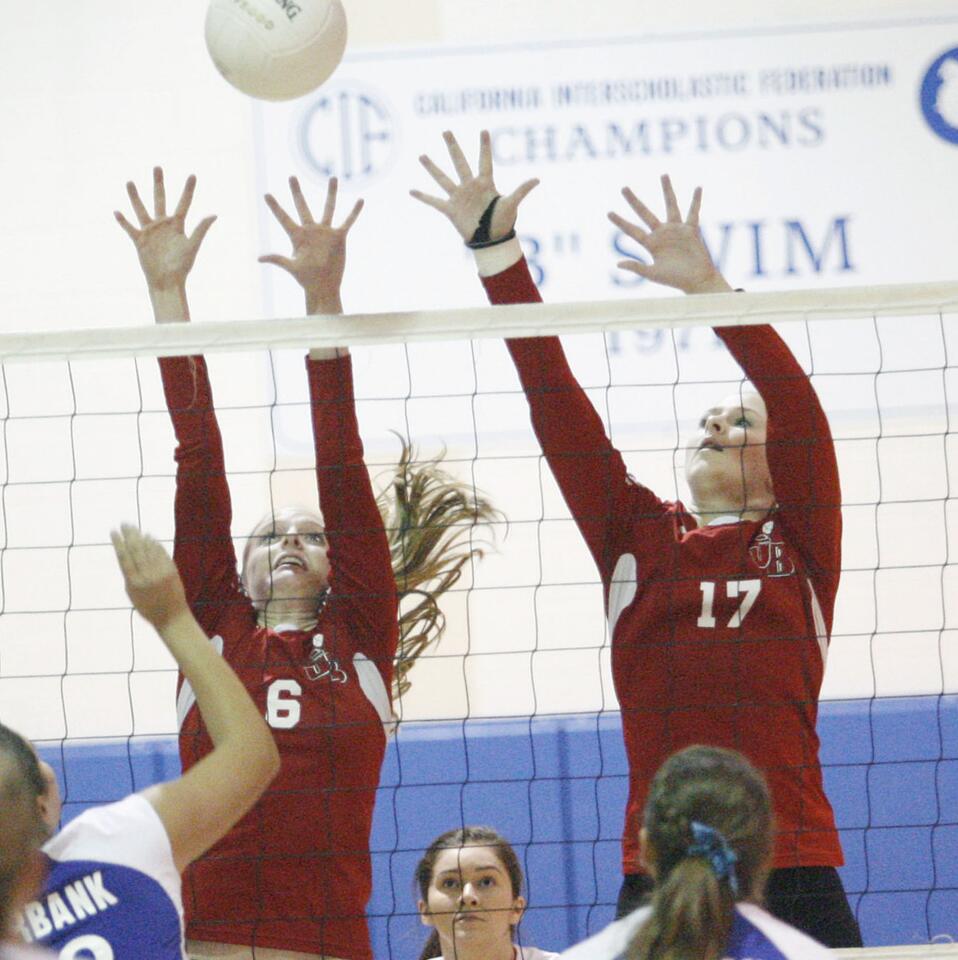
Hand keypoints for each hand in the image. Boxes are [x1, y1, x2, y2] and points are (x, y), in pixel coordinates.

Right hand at [111, 524, 188, 630]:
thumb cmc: (148, 606)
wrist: (171, 616)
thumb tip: (126, 554)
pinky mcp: (171, 570)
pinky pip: (161, 553)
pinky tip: (150, 536)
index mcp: (133, 583)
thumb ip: (130, 574)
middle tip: (124, 523)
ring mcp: (160, 572)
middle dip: (129, 534)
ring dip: (141, 536)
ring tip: (135, 528)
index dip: (118, 543)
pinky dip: (155, 544)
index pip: (123, 557)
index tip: (113, 531)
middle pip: (136, 550)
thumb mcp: (132, 593)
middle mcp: (146, 576)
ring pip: (149, 549)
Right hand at [115, 168, 215, 294]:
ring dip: (135, 196)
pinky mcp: (139, 240)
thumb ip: (201, 229)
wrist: (167, 281)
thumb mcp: (192, 246)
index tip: (193, 175)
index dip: (188, 190)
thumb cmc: (182, 266)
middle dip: (158, 184)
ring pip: (141, 209)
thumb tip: (214, 214)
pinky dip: (123, 221)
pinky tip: (117, 211)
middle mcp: (163, 225)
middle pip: (160, 199)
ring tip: (130, 182)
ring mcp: (150, 232)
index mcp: (178, 226)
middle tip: (157, 167)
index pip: (184, 204)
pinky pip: (129, 228)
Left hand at [260, 176, 361, 314]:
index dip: (275, 207)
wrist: (324, 286)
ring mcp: (325, 232)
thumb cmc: (306, 279)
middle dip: (296, 192)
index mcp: (297, 236)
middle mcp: (311, 230)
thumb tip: (259, 258)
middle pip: (302, 206)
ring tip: (333, 177)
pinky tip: (360, 201)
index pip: (283, 218)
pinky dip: (354, 212)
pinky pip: (348, 222)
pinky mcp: (339, 237)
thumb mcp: (292, 267)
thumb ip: (277, 259)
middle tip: (291, 177)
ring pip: (329, 208)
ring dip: (331, 193)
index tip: (266, 194)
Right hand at [410, 129, 538, 242]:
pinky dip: (423, 197)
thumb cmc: (503, 222)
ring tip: (421, 156)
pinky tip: (411, 190)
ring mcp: (459, 197)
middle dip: (453, 147)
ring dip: (432, 167)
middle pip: (460, 162)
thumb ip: (521, 190)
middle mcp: (470, 186)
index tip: (484, 130)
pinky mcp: (451, 210)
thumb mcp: (512, 204)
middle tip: (446, 131)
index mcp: (485, 183)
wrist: (491, 240)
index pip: (484, 161)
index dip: (484, 147)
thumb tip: (537, 179)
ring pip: (443, 178)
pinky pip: (434, 201)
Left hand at [608, 175, 731, 293]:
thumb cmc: (675, 280)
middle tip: (623, 188)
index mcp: (651, 244)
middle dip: (634, 201)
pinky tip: (697, 188)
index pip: (632, 230)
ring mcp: (676, 230)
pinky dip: (696, 201)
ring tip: (663, 174)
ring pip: (670, 206)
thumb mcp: (653, 274)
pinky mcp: (691, 230)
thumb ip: (637, 267)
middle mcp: (662, 234)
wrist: (696, 281)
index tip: (608, 212)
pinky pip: (693, 212)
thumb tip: (617, 264)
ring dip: (667, 191)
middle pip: (645, 213)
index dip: (621, 222)